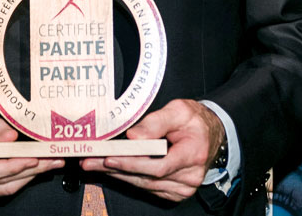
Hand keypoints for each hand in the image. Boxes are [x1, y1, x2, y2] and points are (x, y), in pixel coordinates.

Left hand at [81, 98, 225, 201]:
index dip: (133, 163)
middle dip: (116, 168)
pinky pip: (148, 186)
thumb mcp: (179, 110)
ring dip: (118, 174)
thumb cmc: (194, 121)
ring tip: (95, 164)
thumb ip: (156, 122)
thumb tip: (133, 136)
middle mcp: (190, 175)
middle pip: (147, 176)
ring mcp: (183, 187)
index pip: (160, 165)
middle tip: (91, 161)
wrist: (210, 134)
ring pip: (144, 184)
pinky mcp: (176, 191)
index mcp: (193, 153)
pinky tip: (113, 170)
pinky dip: (130, 177)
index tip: (110, 157)